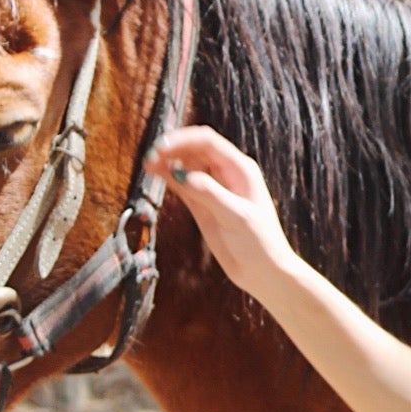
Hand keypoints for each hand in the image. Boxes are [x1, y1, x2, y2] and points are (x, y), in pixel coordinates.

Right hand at [145, 125, 296, 298]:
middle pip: (194, 149)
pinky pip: (182, 184)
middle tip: (150, 156)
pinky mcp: (202, 204)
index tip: (162, 146)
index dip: (183, 140)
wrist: (262, 272)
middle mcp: (226, 173)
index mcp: (240, 168)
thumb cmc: (259, 243)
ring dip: (168, 161)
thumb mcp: (237, 217)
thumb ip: (210, 195)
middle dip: (173, 148)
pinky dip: (169, 177)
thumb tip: (182, 175)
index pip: (207, 142)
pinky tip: (155, 173)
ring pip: (186, 165)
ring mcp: (213, 188)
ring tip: (148, 163)